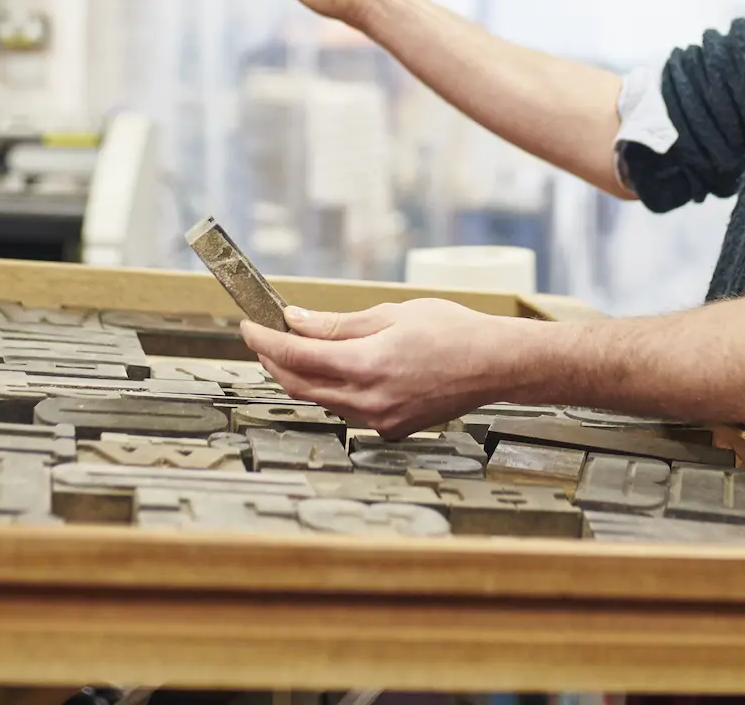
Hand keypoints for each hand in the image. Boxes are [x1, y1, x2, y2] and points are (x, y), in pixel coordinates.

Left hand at [240, 299, 536, 438]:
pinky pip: (348, 411)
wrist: (495, 365)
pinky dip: (333, 390)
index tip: (249, 326)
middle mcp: (369, 400)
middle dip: (274, 362)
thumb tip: (296, 322)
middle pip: (299, 385)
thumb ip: (337, 324)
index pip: (295, 357)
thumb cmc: (454, 333)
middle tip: (264, 339)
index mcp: (366, 366)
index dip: (265, 341)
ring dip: (302, 377)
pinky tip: (336, 372)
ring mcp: (380, 420)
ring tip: (295, 351)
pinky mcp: (391, 429)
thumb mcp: (390, 315)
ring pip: (322, 401)